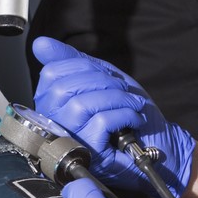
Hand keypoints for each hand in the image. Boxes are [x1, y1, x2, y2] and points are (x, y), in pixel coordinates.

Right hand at [33, 37, 195, 197]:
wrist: (157, 146)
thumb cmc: (127, 114)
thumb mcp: (99, 79)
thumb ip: (72, 61)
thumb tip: (40, 43)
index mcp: (51, 103)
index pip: (51, 73)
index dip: (83, 65)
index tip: (107, 74)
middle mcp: (53, 123)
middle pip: (63, 88)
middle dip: (101, 80)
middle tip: (123, 88)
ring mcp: (69, 141)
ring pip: (81, 105)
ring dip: (116, 98)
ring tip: (133, 103)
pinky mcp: (88, 154)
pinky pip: (100, 122)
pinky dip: (124, 114)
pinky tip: (134, 119)